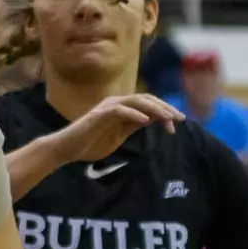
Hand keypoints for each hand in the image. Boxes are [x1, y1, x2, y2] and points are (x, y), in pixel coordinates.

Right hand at [50, 95, 185, 163]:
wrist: (68, 149)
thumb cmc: (91, 143)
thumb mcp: (119, 135)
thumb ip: (134, 126)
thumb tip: (152, 119)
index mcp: (122, 108)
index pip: (148, 104)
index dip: (165, 111)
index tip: (178, 122)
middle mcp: (116, 103)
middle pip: (146, 99)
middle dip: (165, 108)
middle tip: (180, 119)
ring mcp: (108, 107)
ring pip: (136, 101)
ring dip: (155, 109)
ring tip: (168, 118)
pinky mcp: (99, 115)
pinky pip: (120, 110)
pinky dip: (134, 114)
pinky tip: (146, 120)